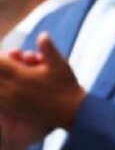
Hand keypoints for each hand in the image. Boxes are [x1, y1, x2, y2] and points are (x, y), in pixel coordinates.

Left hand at [0, 35, 86, 149]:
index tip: (12, 55)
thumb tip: (43, 35)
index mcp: (21, 76)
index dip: (2, 58)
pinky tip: (6, 91)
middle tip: (9, 64)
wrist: (73, 114)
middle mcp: (12, 89)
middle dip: (1, 67)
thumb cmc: (68, 88)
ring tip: (8, 79)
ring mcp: (11, 102)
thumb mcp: (61, 65)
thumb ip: (48, 49)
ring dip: (1, 81)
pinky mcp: (13, 112)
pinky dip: (1, 93)